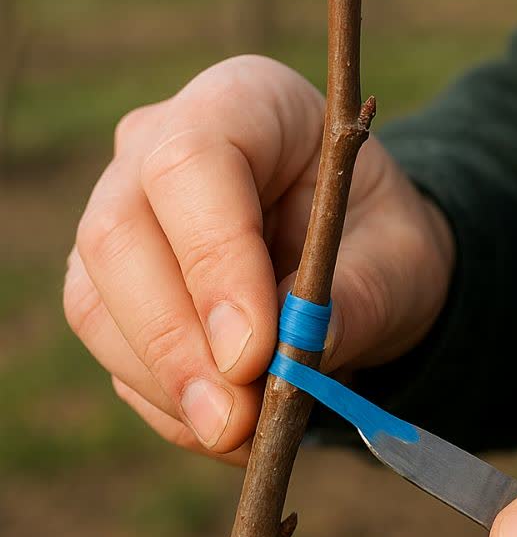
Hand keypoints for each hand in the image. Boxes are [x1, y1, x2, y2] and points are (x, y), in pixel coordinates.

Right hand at [64, 55, 453, 462]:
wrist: (359, 261)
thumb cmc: (379, 238)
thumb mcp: (400, 258)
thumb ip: (358, 295)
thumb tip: (298, 356)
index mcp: (241, 102)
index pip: (189, 165)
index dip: (212, 260)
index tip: (253, 353)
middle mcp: (156, 147)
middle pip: (117, 236)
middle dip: (176, 343)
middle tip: (237, 421)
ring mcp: (120, 216)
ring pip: (95, 302)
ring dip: (168, 384)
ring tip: (247, 434)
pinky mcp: (109, 287)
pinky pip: (112, 353)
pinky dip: (170, 404)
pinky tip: (233, 428)